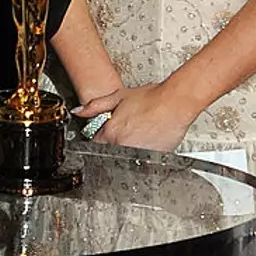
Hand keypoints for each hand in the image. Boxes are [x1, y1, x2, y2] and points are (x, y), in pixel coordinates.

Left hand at [73, 82, 197, 151]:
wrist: (175, 103)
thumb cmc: (152, 99)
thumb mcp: (118, 97)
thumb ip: (95, 105)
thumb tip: (79, 111)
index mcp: (111, 132)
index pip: (95, 143)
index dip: (100, 137)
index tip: (105, 133)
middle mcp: (123, 145)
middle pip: (110, 151)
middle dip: (114, 142)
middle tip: (126, 130)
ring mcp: (138, 153)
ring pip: (125, 156)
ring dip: (128, 147)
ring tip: (139, 133)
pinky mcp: (153, 158)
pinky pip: (142, 159)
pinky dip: (142, 151)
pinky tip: (148, 138)